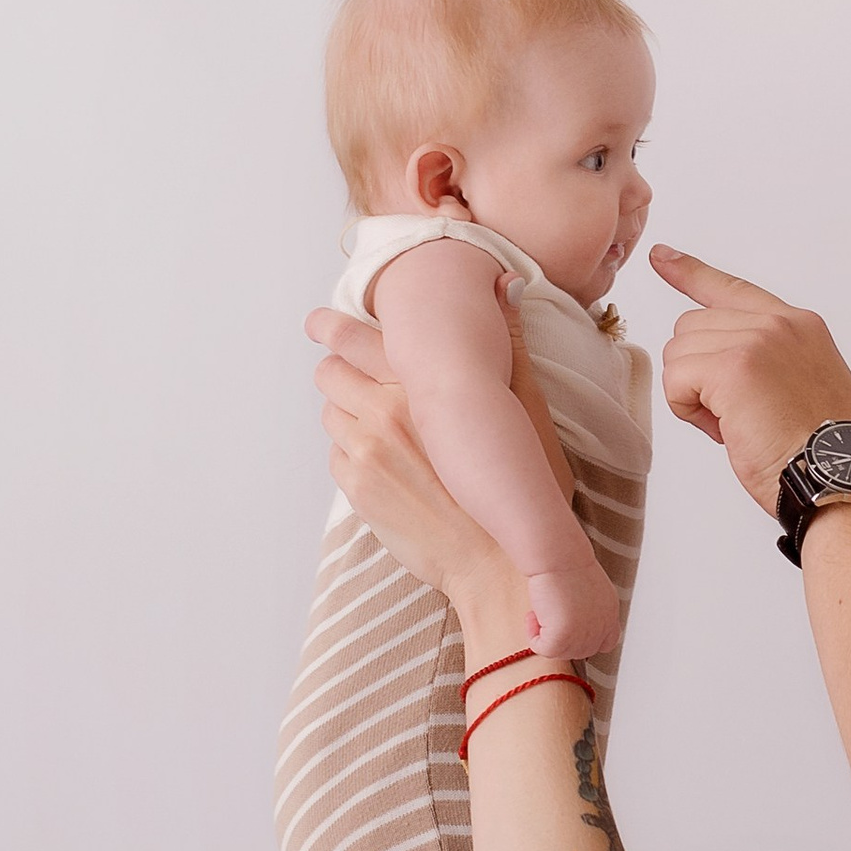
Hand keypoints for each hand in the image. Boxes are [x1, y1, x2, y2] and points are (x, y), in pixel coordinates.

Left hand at [308, 309, 519, 622]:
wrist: (500, 567)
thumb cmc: (520, 489)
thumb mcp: (528, 409)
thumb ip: (510, 343)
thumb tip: (507, 283)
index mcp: (425, 385)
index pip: (356, 337)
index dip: (335, 326)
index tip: (322, 322)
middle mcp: (388, 411)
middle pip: (330, 370)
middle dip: (338, 369)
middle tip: (349, 372)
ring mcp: (367, 451)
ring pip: (330, 412)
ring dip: (346, 412)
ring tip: (377, 425)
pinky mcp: (358, 487)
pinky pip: (337, 453)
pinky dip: (352, 451)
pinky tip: (384, 462)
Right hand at [525, 561, 622, 661]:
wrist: (558, 556)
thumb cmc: (566, 564)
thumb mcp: (589, 590)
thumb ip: (588, 611)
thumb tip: (570, 624)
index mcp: (610, 613)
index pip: (605, 643)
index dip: (584, 639)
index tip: (567, 627)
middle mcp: (602, 627)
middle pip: (580, 651)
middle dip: (561, 637)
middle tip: (548, 614)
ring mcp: (585, 634)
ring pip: (561, 652)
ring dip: (546, 635)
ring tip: (540, 611)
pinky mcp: (563, 637)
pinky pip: (544, 649)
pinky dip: (533, 636)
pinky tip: (532, 615)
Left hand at [651, 248, 850, 514]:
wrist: (842, 478)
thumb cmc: (824, 452)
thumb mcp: (802, 385)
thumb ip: (765, 360)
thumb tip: (713, 369)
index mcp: (798, 325)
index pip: (732, 289)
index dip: (691, 272)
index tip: (663, 257)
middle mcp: (778, 324)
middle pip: (692, 328)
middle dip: (700, 374)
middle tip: (739, 416)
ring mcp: (756, 341)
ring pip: (679, 354)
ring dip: (695, 395)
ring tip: (739, 424)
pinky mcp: (732, 368)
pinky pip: (676, 380)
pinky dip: (689, 410)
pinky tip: (726, 429)